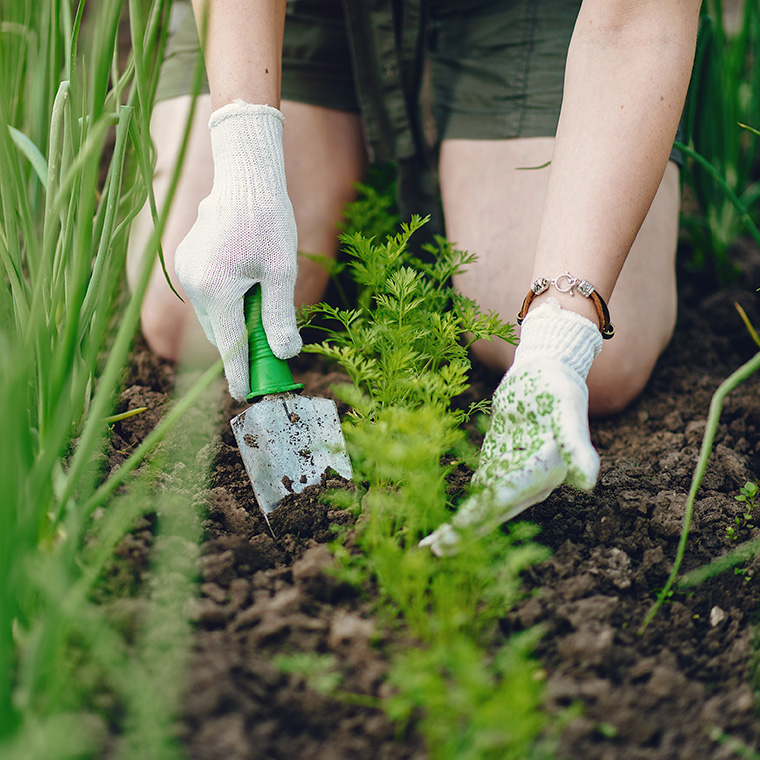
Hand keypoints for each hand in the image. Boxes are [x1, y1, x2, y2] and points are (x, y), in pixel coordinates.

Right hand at [175, 101, 301, 400]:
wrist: (244, 177)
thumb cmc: (268, 220)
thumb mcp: (281, 272)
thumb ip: (280, 316)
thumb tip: (285, 354)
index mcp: (217, 289)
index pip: (229, 346)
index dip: (239, 373)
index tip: (246, 395)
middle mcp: (194, 284)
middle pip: (220, 333)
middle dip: (242, 345)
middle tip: (270, 349)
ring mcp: (186, 272)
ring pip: (213, 316)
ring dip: (235, 322)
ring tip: (261, 306)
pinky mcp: (186, 262)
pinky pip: (207, 296)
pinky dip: (226, 302)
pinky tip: (246, 285)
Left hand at [420, 299, 602, 555]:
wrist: (548, 371)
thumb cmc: (560, 389)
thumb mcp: (568, 412)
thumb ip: (576, 446)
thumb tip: (587, 483)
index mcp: (544, 473)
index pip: (505, 498)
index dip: (480, 517)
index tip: (454, 534)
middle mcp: (529, 482)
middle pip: (492, 511)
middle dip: (464, 532)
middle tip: (433, 552)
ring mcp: (512, 474)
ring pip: (483, 506)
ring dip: (459, 527)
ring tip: (431, 548)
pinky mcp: (498, 463)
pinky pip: (478, 490)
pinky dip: (462, 506)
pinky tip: (443, 522)